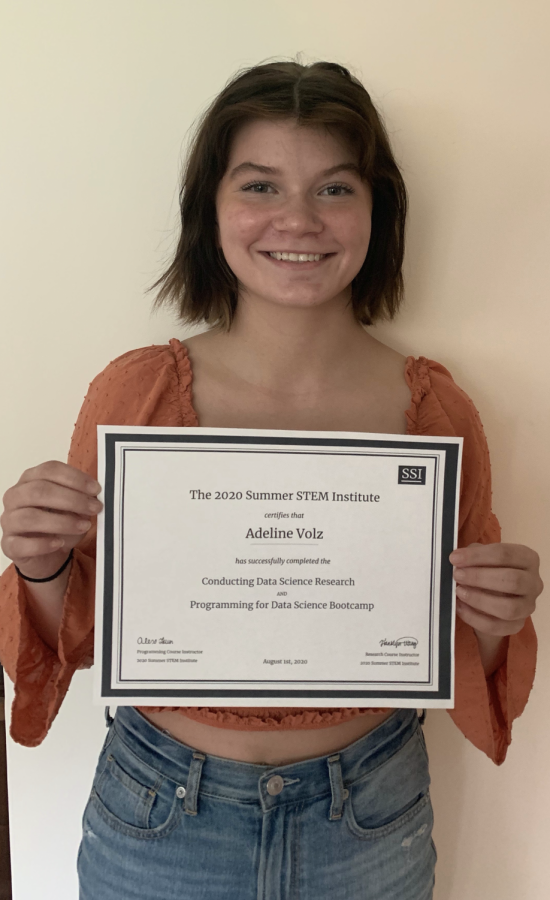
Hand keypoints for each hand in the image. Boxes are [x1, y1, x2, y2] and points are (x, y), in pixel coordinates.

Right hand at [1, 460, 101, 579]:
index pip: (49, 470)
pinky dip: (42, 544)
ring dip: (62, 522)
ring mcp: (9, 520)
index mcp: (31, 479)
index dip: (74, 478)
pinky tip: (59, 543)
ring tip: (83, 526)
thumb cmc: (60, 526)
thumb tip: (95, 495)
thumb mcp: (75, 508)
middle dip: (71, 499)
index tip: (96, 489)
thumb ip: (82, 498)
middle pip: (39, 490)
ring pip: (30, 517)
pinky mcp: (9, 544)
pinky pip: (21, 544)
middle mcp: (16, 496)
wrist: (49, 556)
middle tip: (94, 508)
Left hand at [450, 542, 542, 635]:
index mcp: (527, 559)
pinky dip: (474, 618)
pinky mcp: (517, 626)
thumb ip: (473, 555)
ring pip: (508, 608)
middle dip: (480, 577)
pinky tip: (460, 607)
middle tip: (457, 575)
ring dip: (479, 600)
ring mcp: (528, 606)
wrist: (493, 601)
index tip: (455, 558)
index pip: (505, 555)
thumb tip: (458, 559)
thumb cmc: (489, 571)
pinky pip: (496, 626)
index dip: (478, 556)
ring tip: (459, 592)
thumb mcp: (482, 558)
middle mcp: (533, 583)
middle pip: (512, 580)